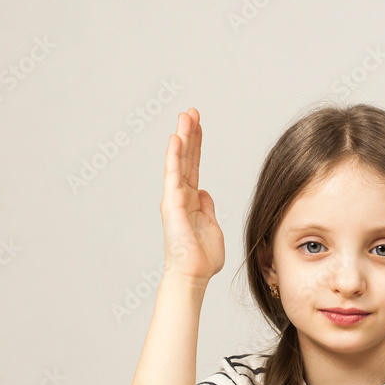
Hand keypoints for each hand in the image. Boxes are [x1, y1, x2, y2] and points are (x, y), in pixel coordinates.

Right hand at [160, 108, 224, 287]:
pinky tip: (176, 139)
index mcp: (192, 199)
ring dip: (182, 137)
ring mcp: (175, 198)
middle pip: (186, 158)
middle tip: (191, 111)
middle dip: (189, 134)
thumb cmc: (202, 257)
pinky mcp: (173, 204)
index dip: (197, 145)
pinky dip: (174, 157)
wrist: (193, 274)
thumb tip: (205, 193)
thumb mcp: (212, 227)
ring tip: (185, 116)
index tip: (199, 124)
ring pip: (179, 162)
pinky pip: (173, 176)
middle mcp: (181, 195)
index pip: (194, 165)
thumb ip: (208, 208)